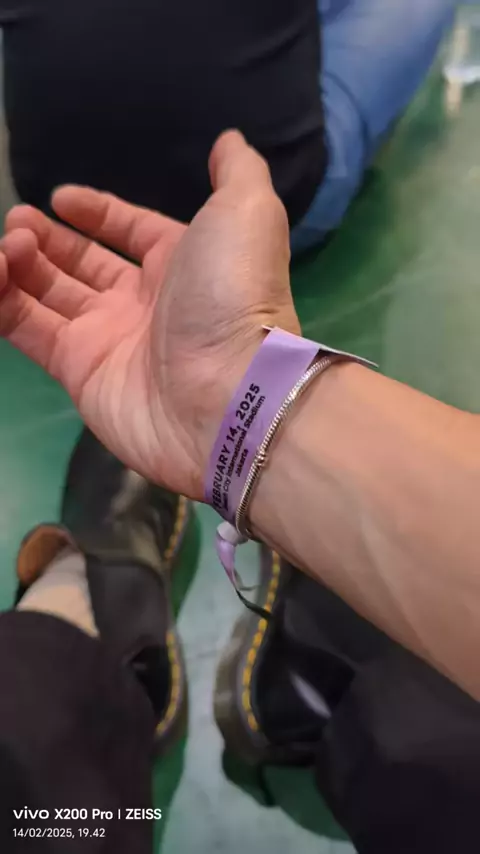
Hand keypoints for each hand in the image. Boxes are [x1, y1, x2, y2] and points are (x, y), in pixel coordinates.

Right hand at [0, 132, 298, 498]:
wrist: (225, 393)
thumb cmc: (234, 296)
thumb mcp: (247, 214)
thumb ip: (237, 172)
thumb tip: (228, 140)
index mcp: (181, 263)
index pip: (131, 231)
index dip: (97, 211)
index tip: (59, 197)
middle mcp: (144, 302)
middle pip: (84, 263)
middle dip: (47, 239)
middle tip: (18, 222)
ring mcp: (109, 340)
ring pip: (50, 295)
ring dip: (21, 264)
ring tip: (6, 245)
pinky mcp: (79, 373)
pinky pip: (29, 330)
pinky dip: (4, 303)